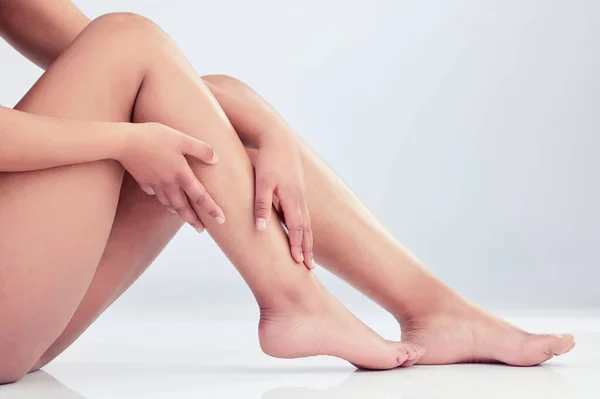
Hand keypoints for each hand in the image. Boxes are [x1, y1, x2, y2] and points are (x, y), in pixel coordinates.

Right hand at [116, 122, 224, 231]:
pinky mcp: (142, 180)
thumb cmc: (154, 136)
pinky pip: (153, 193)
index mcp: (181, 175)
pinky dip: (160, 198)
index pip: (200, 197)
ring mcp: (154, 184)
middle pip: (182, 207)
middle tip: (201, 230)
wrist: (123, 141)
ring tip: (183, 216)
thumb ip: (201, 149)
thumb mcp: (182, 138)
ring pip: (168, 203)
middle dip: (193, 220)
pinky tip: (161, 196)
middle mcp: (168, 184)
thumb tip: (216, 159)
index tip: (221, 220)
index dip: (212, 209)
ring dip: (178, 212)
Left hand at [253, 139, 313, 268]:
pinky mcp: (297, 189)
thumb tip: (260, 229)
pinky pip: (301, 213)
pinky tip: (300, 233)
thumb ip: (261, 205)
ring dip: (306, 239)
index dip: (297, 246)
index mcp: (292, 198)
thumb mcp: (261, 182)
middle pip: (305, 229)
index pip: (296, 229)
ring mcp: (300, 194)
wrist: (278, 138)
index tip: (299, 263)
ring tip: (307, 255)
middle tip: (309, 268)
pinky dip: (303, 227)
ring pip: (305, 222)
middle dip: (306, 249)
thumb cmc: (268, 159)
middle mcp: (299, 198)